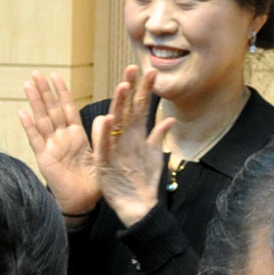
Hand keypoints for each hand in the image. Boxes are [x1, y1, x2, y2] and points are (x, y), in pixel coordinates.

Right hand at [20, 74, 100, 217]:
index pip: (68, 108)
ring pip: (42, 119)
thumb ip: (102, 136)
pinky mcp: (44, 158)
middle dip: (44, 91)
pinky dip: (29, 126)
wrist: (84, 202)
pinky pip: (35, 140)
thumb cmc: (94, 181)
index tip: (56, 75)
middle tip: (36, 72)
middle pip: (51, 109)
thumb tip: (108, 116)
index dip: (62, 92)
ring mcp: (51, 147)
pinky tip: (22, 112)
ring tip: (28, 84)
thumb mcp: (102, 155)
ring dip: (35, 102)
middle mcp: (62, 138)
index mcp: (76, 136)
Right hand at [94, 66, 165, 225]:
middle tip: (133, 68)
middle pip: (126, 108)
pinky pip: (105, 146)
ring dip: (118, 104)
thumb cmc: (144, 180)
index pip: (140, 106)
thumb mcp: (155, 156)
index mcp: (135, 134)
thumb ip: (159, 136)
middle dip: (130, 88)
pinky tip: (109, 119)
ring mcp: (114, 148)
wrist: (137, 206)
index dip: (145, 90)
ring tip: (122, 87)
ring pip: (115, 122)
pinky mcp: (105, 162)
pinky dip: (106, 133)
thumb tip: (168, 119)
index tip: (151, 71)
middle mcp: (123, 137)